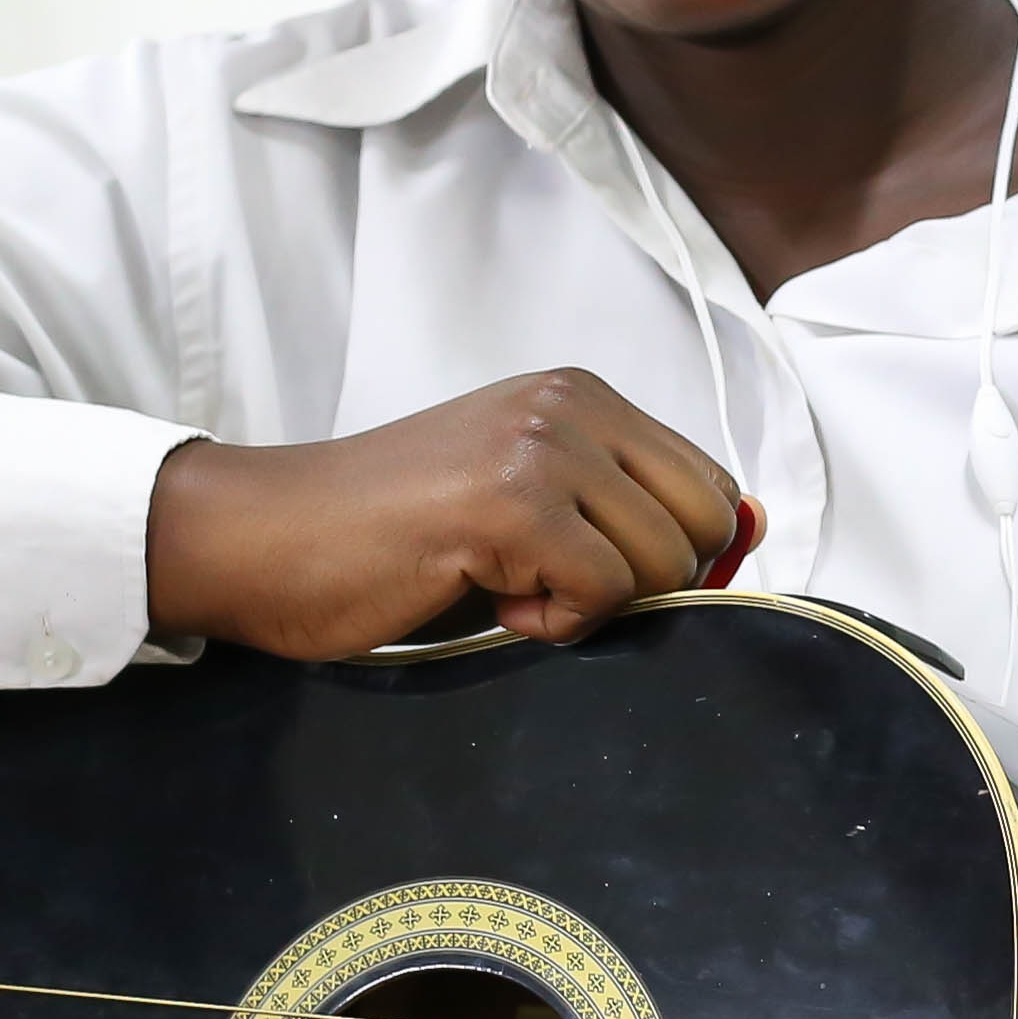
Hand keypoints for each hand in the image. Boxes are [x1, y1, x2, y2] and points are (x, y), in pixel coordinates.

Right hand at [142, 371, 746, 658]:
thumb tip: (750, 538)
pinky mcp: (511, 501)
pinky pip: (603, 592)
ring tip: (505, 586)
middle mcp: (568, 403)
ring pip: (662, 561)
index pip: (709, 484)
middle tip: (549, 586)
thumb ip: (624, 515)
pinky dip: (554, 624)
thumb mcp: (528, 511)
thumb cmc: (390, 541)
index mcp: (579, 394)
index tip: (588, 574)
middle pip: (706, 523)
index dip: (671, 553)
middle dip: (645, 583)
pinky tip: (488, 599)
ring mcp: (540, 444)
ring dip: (591, 604)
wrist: (267, 540)